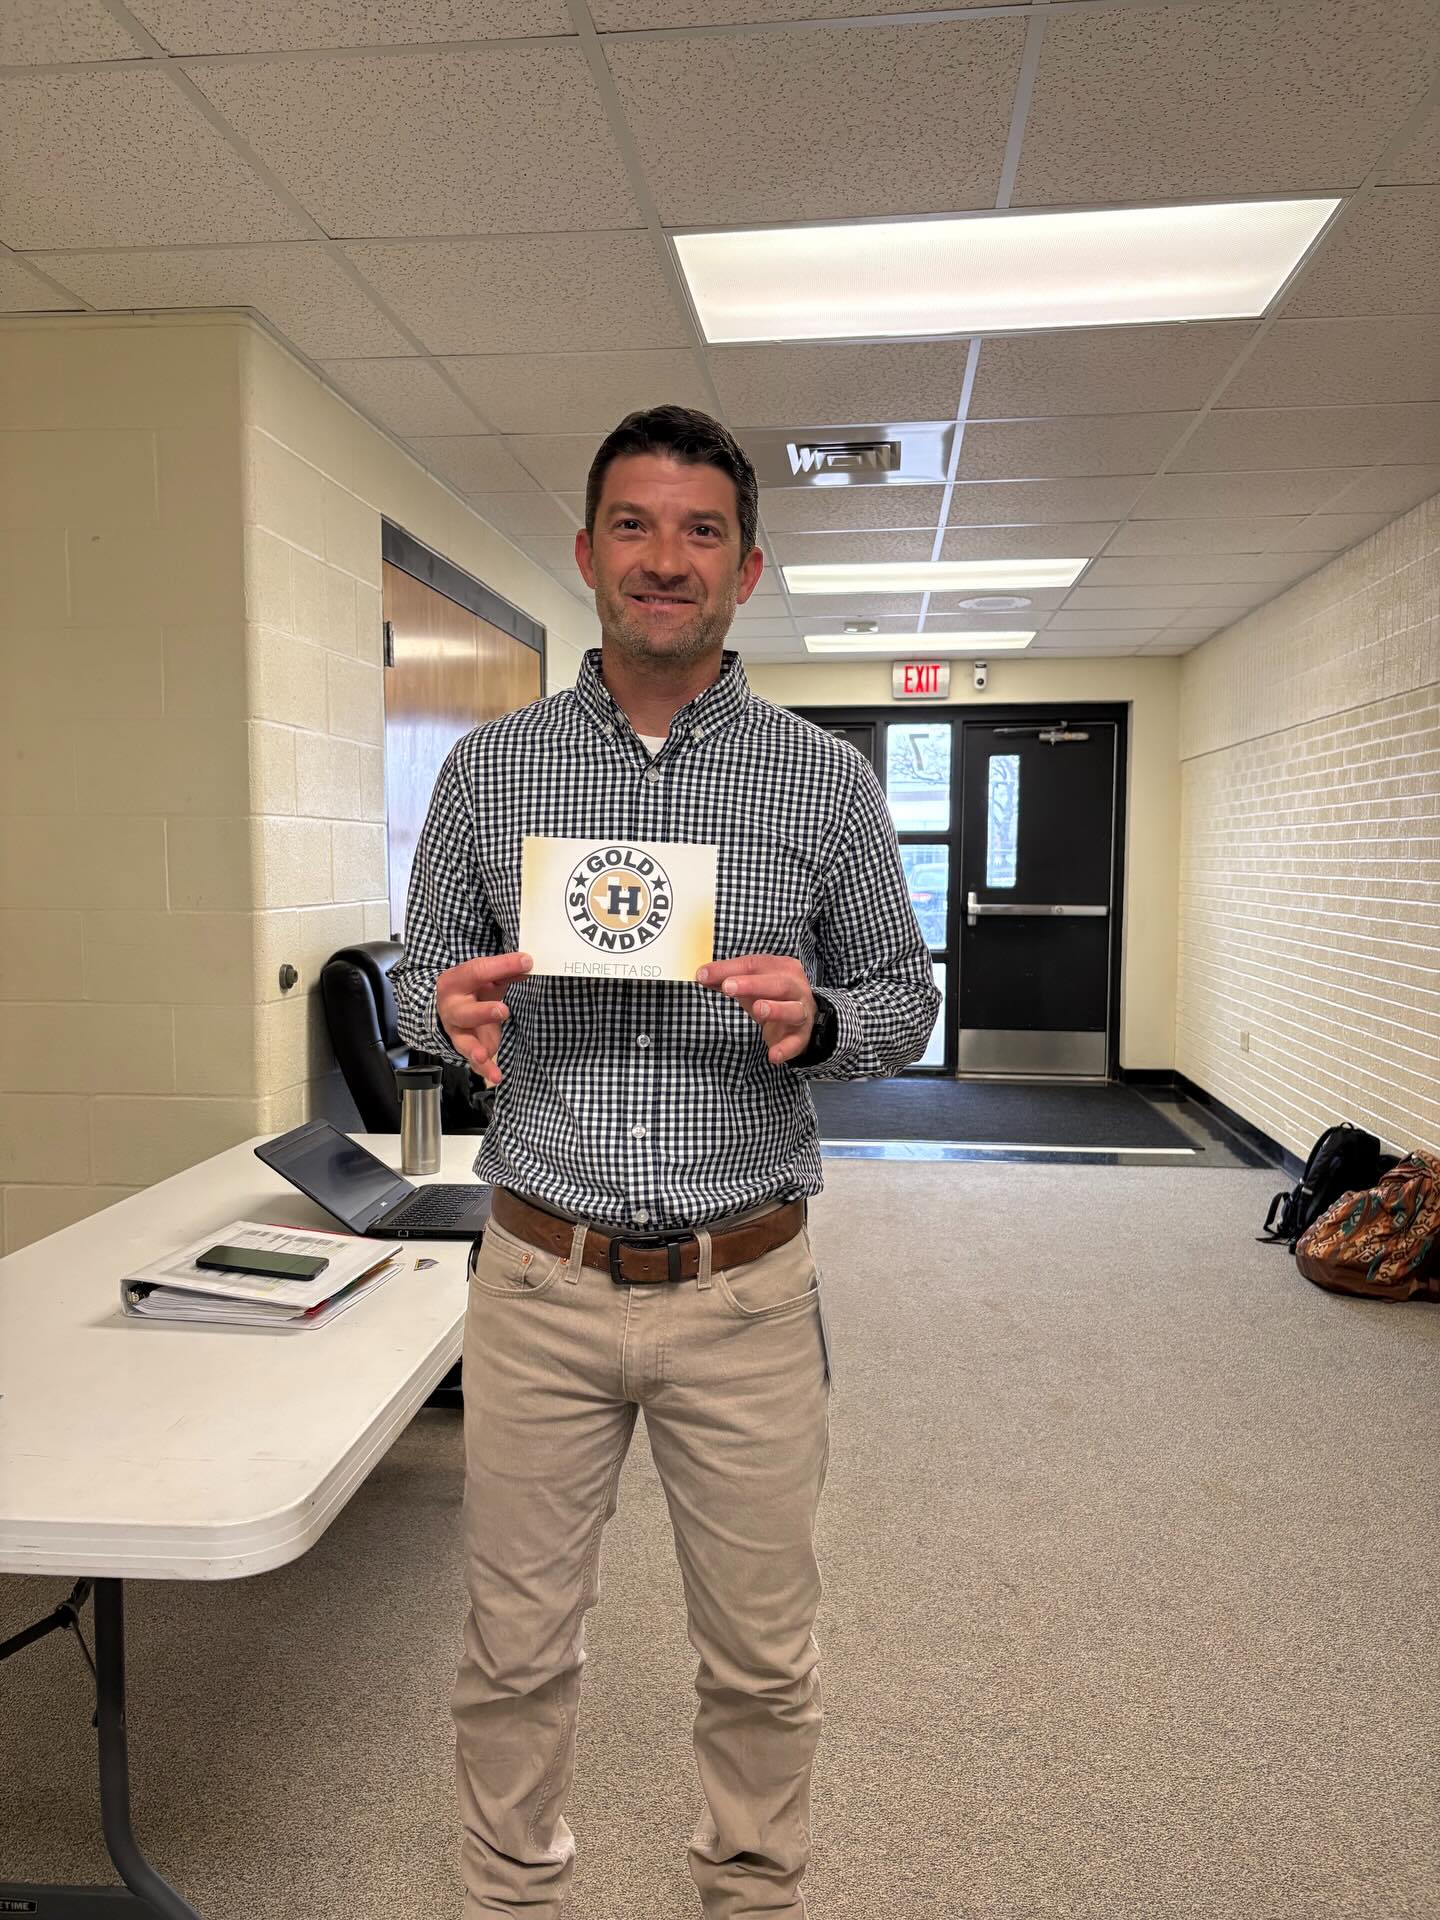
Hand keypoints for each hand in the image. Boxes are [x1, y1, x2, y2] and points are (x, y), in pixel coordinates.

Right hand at [435, 952, 531, 1087]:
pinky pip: (473, 1061)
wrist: (449, 1005)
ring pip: (464, 1041)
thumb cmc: (473, 987)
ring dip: (475, 1049)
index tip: (526, 962)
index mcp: (455, 981)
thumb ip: (506, 970)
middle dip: (483, 1012)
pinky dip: (484, 1069)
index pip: (477, 971)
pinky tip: (495, 1076)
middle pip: (464, 1012)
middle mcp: (452, 1007)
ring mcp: (457, 1030)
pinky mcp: (466, 1047)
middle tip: (502, 1010)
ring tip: (484, 1055)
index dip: (502, 966)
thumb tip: (527, 964)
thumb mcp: (488, 975)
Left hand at [696, 954, 816, 1065]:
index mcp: (782, 967)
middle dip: (752, 984)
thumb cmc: (771, 994)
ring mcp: (801, 1011)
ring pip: (793, 1009)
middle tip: (728, 987)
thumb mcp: (750, 983)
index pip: (755, 964)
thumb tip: (701, 975)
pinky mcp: (802, 1035)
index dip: (728, 969)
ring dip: (776, 1010)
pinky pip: (796, 1042)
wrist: (802, 1017)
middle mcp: (796, 987)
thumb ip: (727, 978)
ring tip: (758, 1010)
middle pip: (776, 983)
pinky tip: (773, 1055)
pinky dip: (785, 1049)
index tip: (703, 976)